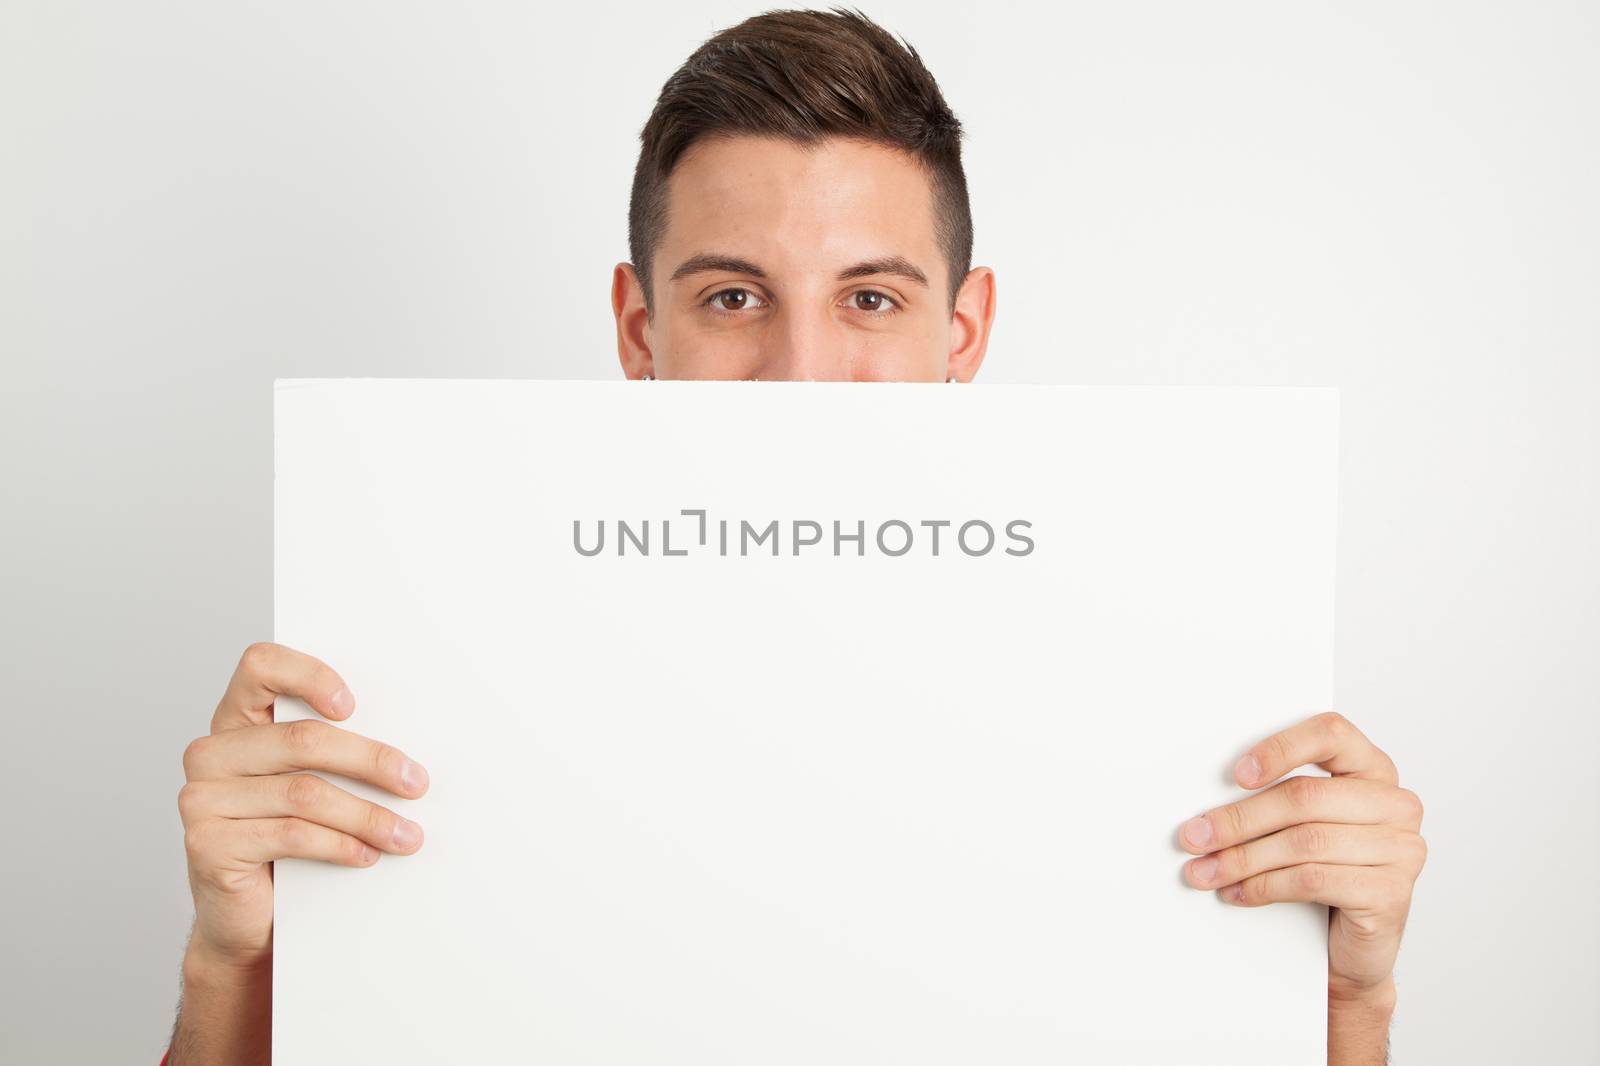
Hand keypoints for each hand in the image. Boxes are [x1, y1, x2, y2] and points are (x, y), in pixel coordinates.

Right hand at [178, 642, 429, 968]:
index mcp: (236, 721)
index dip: (309, 676)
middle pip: (303, 739)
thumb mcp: (307, 786)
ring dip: (367, 816)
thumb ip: (332, 755)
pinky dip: (340, 845)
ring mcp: (202, 799)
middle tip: (417, 783)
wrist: (246, 916)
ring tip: (406, 834)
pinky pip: (291, 835)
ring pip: (304, 793)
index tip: (354, 705)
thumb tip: (406, 752)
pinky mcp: (207, 843)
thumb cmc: (286, 843)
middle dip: (371, 761)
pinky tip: (367, 855)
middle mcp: (211, 753)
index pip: (261, 667)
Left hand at [1177, 711, 1425, 1007]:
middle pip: (1305, 797)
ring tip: (1205, 870)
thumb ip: (1278, 799)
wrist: (1356, 945)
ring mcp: (1401, 849)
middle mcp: (1395, 804)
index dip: (1280, 749)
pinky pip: (1312, 880)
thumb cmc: (1327, 872)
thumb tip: (1210, 807)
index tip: (1236, 774)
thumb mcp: (1304, 825)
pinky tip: (1237, 892)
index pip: (1330, 734)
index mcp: (1373, 769)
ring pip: (1304, 842)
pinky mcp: (1391, 893)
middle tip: (1195, 836)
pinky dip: (1264, 886)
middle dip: (1239, 819)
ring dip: (1242, 858)